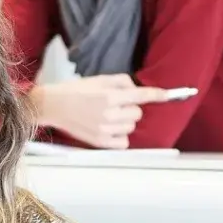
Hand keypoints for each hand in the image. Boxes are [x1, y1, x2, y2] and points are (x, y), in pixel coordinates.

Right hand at [31, 75, 170, 148]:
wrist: (54, 106)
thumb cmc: (77, 91)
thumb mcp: (99, 79)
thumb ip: (122, 82)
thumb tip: (137, 89)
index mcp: (109, 96)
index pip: (141, 96)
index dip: (157, 95)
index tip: (168, 95)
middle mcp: (109, 114)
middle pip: (138, 113)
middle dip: (131, 107)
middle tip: (115, 104)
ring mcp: (105, 130)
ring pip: (131, 127)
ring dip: (125, 122)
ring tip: (109, 116)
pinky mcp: (100, 142)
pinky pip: (124, 142)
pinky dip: (120, 136)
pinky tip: (109, 128)